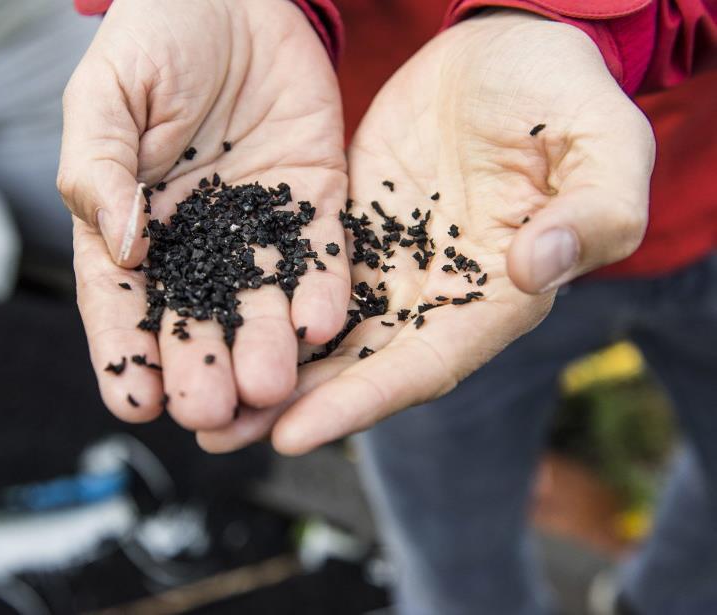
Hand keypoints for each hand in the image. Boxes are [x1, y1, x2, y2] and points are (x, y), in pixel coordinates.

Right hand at [59, 0, 348, 427]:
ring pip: (263, 301)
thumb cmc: (156, 38)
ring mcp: (259, 228)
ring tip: (271, 387)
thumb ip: (99, 168)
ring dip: (267, 346)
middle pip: (199, 318)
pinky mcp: (314, 204)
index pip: (123, 302)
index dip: (125, 352)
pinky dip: (324, 291)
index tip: (133, 401)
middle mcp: (199, 241)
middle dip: (203, 367)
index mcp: (136, 223)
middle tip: (211, 412)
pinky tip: (325, 327)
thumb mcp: (108, 96)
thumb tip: (120, 248)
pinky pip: (322, 256)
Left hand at [196, 10, 653, 453]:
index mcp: (497, 294)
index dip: (364, 402)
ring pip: (321, 332)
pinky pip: (303, 276)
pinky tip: (214, 319)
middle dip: (291, 405)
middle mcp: (436, 295)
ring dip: (265, 368)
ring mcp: (389, 263)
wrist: (508, 46)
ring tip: (199, 399)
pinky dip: (263, 304)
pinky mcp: (353, 227)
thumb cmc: (567, 93)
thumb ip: (591, 212)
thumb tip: (537, 267)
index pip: (425, 365)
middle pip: (359, 366)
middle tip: (217, 434)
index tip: (296, 434)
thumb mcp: (602, 145)